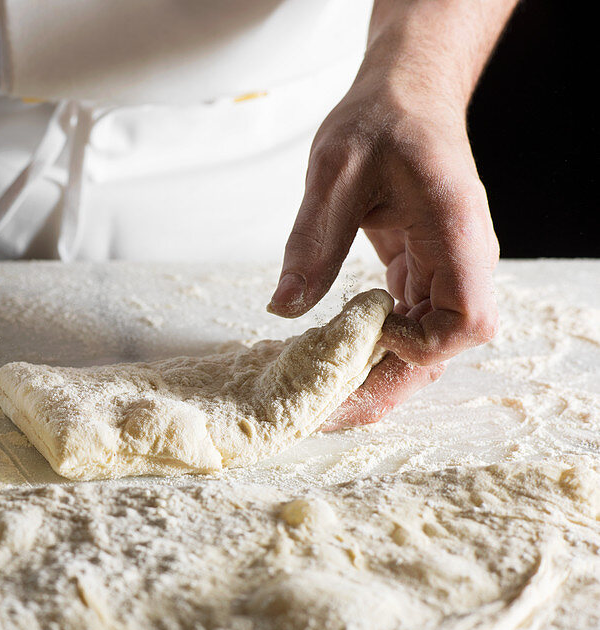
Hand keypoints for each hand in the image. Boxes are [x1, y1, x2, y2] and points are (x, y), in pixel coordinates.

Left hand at [268, 75, 498, 427]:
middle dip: (388, 383)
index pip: (466, 320)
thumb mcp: (334, 171)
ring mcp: (444, 269)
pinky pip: (405, 323)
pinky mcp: (421, 272)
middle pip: (444, 347)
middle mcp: (460, 260)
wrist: (404, 97)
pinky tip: (327, 358)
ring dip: (376, 371)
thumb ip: (312, 239)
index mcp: (454, 232)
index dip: (421, 344)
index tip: (367, 333)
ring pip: (423, 342)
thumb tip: (283, 307)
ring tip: (319, 396)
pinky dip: (369, 346)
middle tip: (325, 411)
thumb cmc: (379, 121)